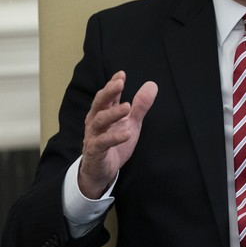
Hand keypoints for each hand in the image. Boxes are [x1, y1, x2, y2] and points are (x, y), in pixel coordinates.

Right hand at [79, 71, 157, 197]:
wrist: (100, 171)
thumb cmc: (113, 144)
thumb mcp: (130, 123)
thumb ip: (140, 106)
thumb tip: (152, 85)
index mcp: (103, 113)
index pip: (107, 95)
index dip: (112, 84)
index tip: (121, 74)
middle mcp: (95, 122)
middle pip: (100, 103)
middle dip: (109, 92)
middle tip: (120, 83)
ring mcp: (93, 136)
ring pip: (100, 120)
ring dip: (113, 113)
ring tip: (127, 107)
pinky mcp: (95, 151)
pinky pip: (103, 143)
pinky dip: (114, 137)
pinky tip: (127, 133)